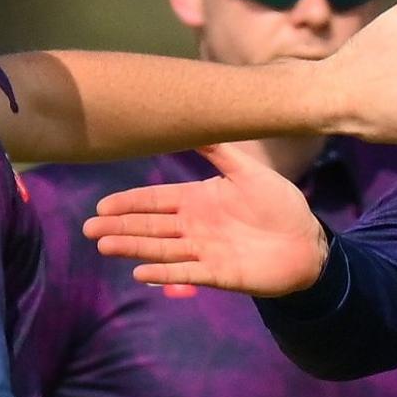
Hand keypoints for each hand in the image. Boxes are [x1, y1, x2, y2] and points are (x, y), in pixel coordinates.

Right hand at [84, 143, 328, 294]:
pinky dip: (164, 272)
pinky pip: (186, 272)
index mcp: (198, 200)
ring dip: (133, 248)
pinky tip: (140, 272)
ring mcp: (204, 251)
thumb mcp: (249, 172)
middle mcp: (194, 226)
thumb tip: (195, 122)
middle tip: (90, 229)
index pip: (155, 201)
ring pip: (161, 248)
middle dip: (120, 227)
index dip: (129, 203)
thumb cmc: (280, 204)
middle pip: (149, 226)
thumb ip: (220, 152)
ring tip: (105, 246)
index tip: (102, 206)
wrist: (306, 242)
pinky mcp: (218, 274)